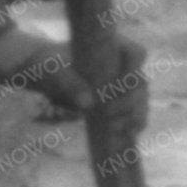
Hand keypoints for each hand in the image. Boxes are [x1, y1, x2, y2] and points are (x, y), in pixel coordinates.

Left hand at [0, 26, 147, 136]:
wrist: (45, 74)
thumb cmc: (49, 63)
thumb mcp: (54, 69)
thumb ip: (69, 82)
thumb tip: (88, 103)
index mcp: (112, 48)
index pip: (136, 53)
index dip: (134, 69)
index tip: (120, 86)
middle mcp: (122, 66)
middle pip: (140, 83)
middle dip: (132, 103)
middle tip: (113, 118)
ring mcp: (122, 85)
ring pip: (140, 101)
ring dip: (136, 117)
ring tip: (124, 132)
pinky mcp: (117, 103)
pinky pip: (132, 114)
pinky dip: (131, 126)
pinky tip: (127, 138)